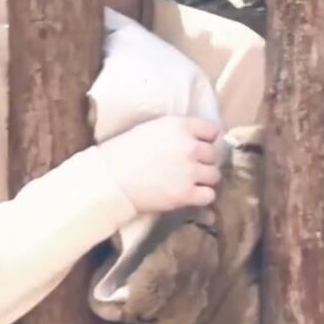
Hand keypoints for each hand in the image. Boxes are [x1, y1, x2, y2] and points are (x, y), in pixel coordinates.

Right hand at [98, 116, 221, 212]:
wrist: (109, 180)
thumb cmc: (123, 152)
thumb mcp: (152, 129)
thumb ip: (177, 132)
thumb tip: (196, 139)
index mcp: (179, 126)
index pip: (212, 130)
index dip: (206, 139)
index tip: (199, 146)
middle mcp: (189, 146)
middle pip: (213, 154)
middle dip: (203, 161)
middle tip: (189, 167)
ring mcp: (189, 171)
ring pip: (214, 175)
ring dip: (204, 179)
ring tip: (189, 182)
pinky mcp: (185, 194)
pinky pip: (209, 195)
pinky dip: (202, 197)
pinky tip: (190, 195)